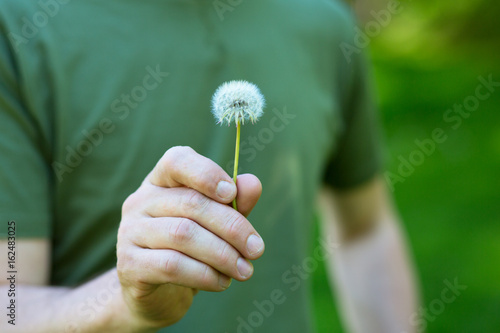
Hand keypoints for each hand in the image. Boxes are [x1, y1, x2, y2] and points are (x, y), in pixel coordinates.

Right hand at [116, 146, 263, 329]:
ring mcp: (129, 232)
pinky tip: (222, 282)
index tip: (231, 194)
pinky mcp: (129, 265)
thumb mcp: (217, 224)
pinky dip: (204, 274)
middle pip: (190, 203)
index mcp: (161, 182)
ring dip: (223, 254)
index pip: (177, 161)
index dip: (206, 173)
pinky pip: (172, 265)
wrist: (158, 294)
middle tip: (257, 249)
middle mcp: (140, 201)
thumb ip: (234, 203)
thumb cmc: (193, 250)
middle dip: (232, 227)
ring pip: (183, 235)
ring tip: (244, 270)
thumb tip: (252, 183)